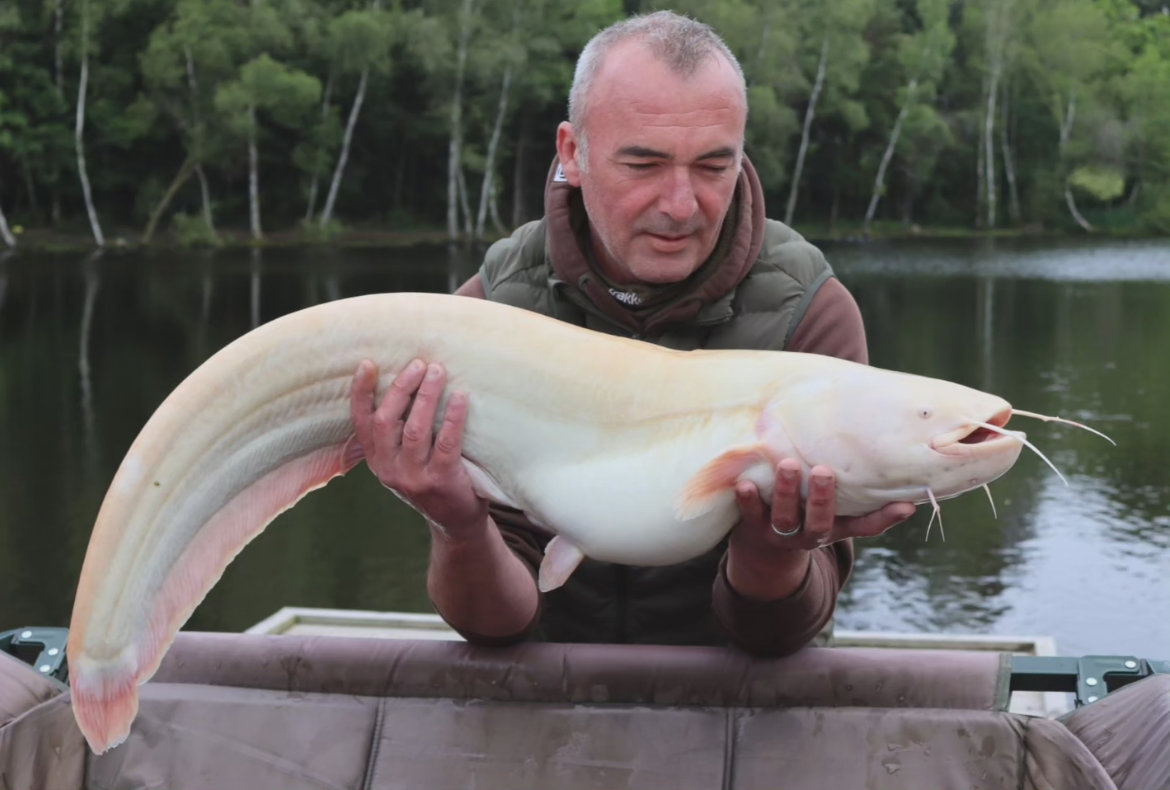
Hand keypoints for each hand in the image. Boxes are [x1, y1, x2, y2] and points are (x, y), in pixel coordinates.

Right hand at [349, 358, 487, 535]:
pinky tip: (460, 397)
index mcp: (377, 460)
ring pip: (414, 430)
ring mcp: (414, 477)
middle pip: (386, 421)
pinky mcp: (441, 481)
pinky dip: (452, 417)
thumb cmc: (433, 479)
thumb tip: (408, 382)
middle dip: (401, 387)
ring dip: (426, 396)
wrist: (456, 523)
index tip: (368, 363)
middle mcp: (389, 469)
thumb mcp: (405, 461)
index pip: (361, 422)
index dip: (361, 392)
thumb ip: (399, 434)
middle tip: (419, 363)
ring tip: (437, 371)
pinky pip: (446, 443)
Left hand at [727, 458, 915, 599]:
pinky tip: (745, 482)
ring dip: (785, 492)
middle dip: (821, 498)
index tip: (904, 504)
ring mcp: (780, 533)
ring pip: (785, 517)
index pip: (864, 527)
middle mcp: (810, 535)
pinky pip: (750, 514)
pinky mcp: (754, 527)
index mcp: (834, 530)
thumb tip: (910, 499)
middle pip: (819, 522)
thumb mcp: (839, 517)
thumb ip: (867, 507)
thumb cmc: (809, 517)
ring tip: (786, 464)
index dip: (884, 518)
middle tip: (823, 471)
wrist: (765, 545)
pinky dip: (748, 500)